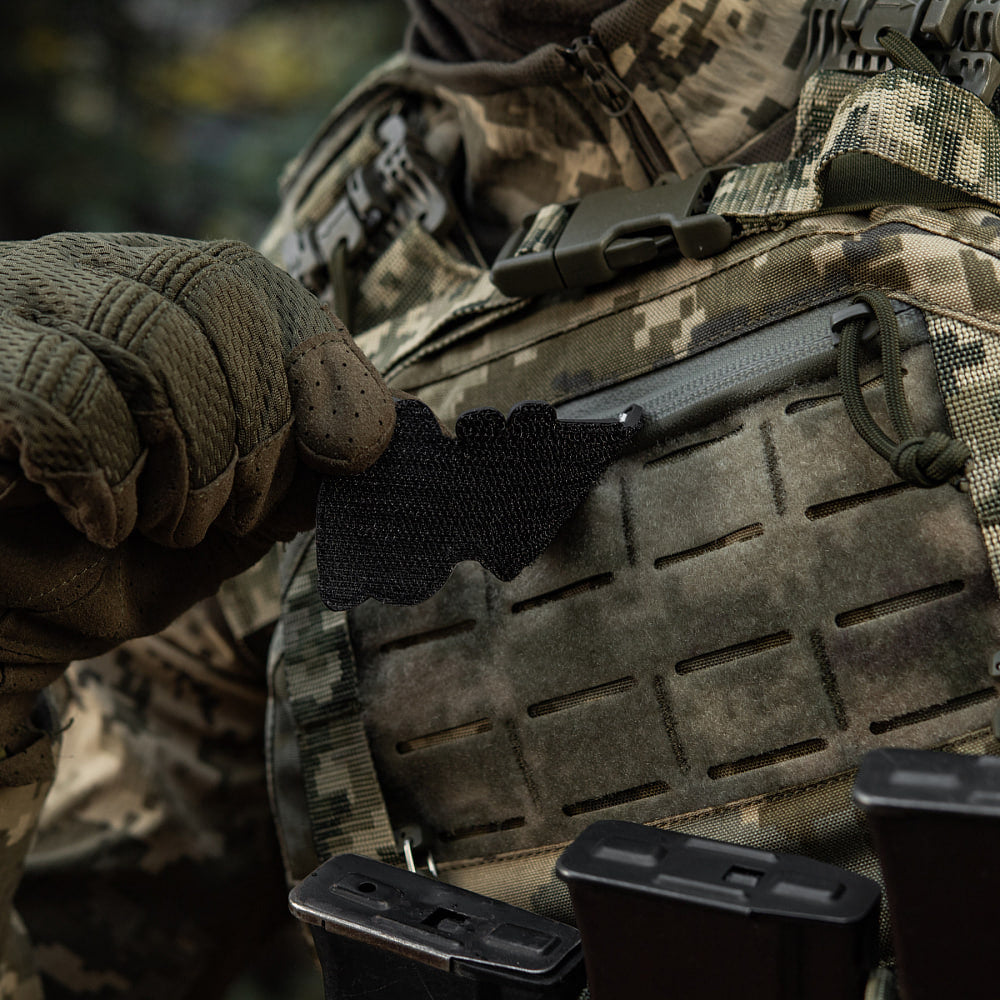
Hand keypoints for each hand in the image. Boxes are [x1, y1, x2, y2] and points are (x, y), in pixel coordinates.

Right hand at [0, 232, 393, 667]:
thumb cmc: (111, 561)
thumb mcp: (232, 516)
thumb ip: (304, 472)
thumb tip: (395, 432)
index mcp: (157, 299)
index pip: (257, 282)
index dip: (318, 364)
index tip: (349, 452)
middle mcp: (86, 274)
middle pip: (215, 298)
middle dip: (255, 428)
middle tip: (230, 514)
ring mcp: (17, 305)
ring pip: (150, 340)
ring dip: (185, 465)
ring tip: (155, 525)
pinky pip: (68, 397)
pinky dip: (109, 482)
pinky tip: (95, 523)